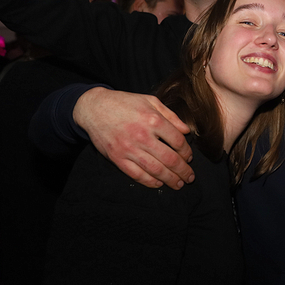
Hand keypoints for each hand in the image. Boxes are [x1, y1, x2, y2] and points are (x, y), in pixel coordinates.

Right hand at [74, 88, 193, 189]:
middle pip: (169, 159)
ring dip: (170, 179)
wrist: (94, 108)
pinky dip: (150, 181)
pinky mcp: (117, 158)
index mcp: (153, 120)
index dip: (186, 152)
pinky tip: (159, 183)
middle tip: (190, 177)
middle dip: (183, 170)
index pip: (177, 141)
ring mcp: (129, 148)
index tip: (189, 157)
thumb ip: (170, 115)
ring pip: (155, 170)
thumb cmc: (124, 103)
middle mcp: (142, 135)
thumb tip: (186, 131)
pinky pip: (136, 174)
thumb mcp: (150, 101)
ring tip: (179, 184)